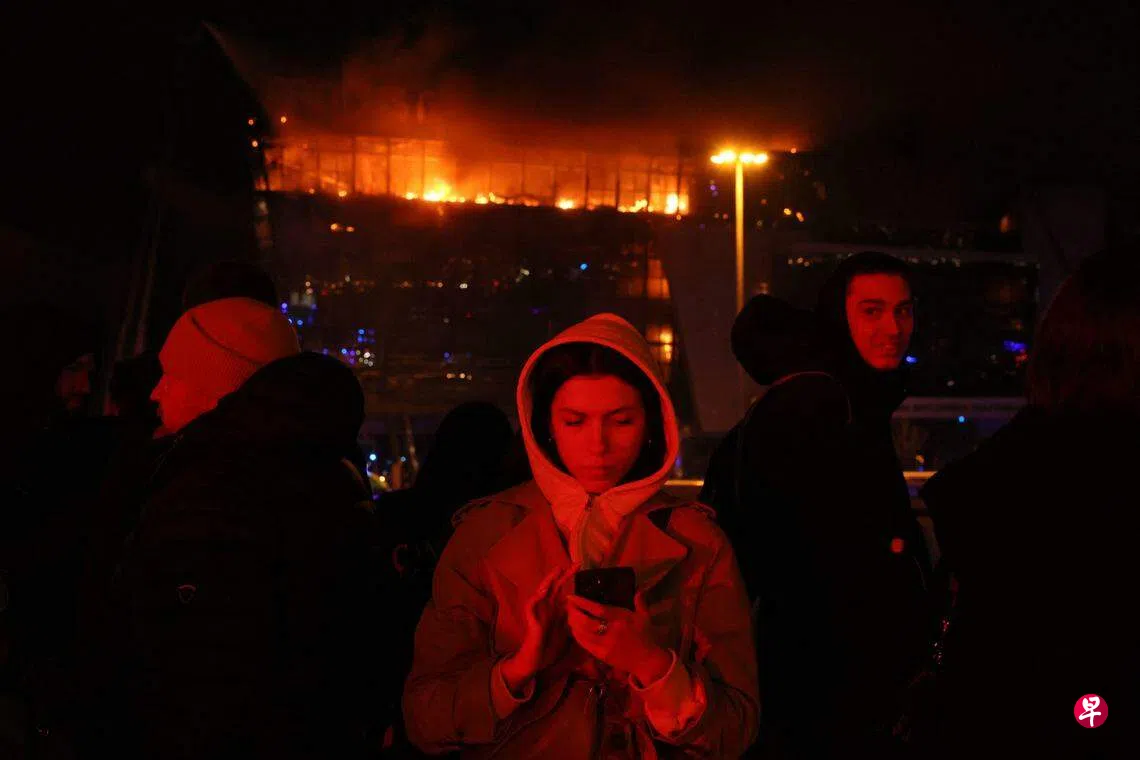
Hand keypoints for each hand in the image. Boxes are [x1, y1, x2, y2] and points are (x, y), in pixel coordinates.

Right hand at [500, 567, 568, 693]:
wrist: (537, 660)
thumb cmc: (550, 646)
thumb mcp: (566, 630)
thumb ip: (571, 618)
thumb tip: (582, 608)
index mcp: (555, 608)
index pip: (563, 589)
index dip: (569, 577)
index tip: (580, 567)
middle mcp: (546, 606)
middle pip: (554, 586)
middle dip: (564, 574)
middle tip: (575, 564)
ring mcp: (537, 611)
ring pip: (541, 591)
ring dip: (548, 581)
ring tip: (557, 571)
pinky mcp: (530, 618)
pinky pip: (531, 604)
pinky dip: (536, 597)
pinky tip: (543, 591)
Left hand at [566, 592, 672, 685]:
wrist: (647, 661)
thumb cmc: (645, 636)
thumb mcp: (645, 617)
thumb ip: (640, 602)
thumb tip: (638, 588)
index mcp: (621, 619)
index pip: (598, 610)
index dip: (583, 603)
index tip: (572, 597)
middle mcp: (611, 632)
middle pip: (586, 622)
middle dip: (574, 613)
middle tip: (569, 606)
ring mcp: (605, 645)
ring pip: (583, 634)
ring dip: (573, 624)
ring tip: (569, 615)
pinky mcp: (601, 655)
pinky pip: (584, 644)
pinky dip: (577, 635)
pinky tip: (574, 629)